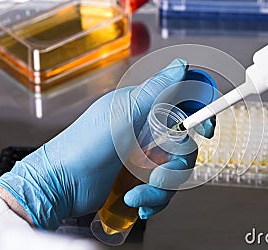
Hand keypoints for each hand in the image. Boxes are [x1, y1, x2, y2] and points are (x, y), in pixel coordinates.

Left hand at [0, 59, 213, 228]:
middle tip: (157, 172)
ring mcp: (147, 157)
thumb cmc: (85, 144)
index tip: (206, 130)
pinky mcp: (143, 179)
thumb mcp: (124, 113)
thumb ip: (157, 90)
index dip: (202, 113)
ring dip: (162, 188)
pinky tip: (135, 201)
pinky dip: (154, 200)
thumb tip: (181, 65)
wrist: (62, 184)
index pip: (186, 103)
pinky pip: (165, 190)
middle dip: (176, 164)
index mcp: (148, 109)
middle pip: (187, 145)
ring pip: (178, 171)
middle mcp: (151, 132)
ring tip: (137, 193)